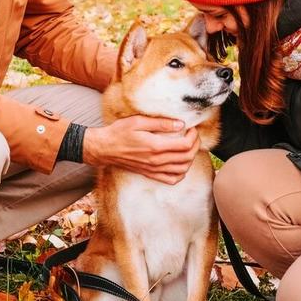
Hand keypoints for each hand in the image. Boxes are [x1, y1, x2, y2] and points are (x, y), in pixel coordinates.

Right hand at [82, 116, 200, 183]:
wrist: (105, 148)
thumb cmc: (119, 132)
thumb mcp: (138, 121)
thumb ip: (161, 123)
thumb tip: (180, 124)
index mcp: (155, 146)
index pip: (184, 145)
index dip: (193, 136)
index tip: (192, 128)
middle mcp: (156, 160)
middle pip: (186, 157)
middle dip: (195, 145)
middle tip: (193, 136)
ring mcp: (153, 169)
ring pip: (182, 169)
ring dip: (190, 159)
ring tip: (189, 147)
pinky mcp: (149, 174)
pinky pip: (171, 179)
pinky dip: (181, 174)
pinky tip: (181, 164)